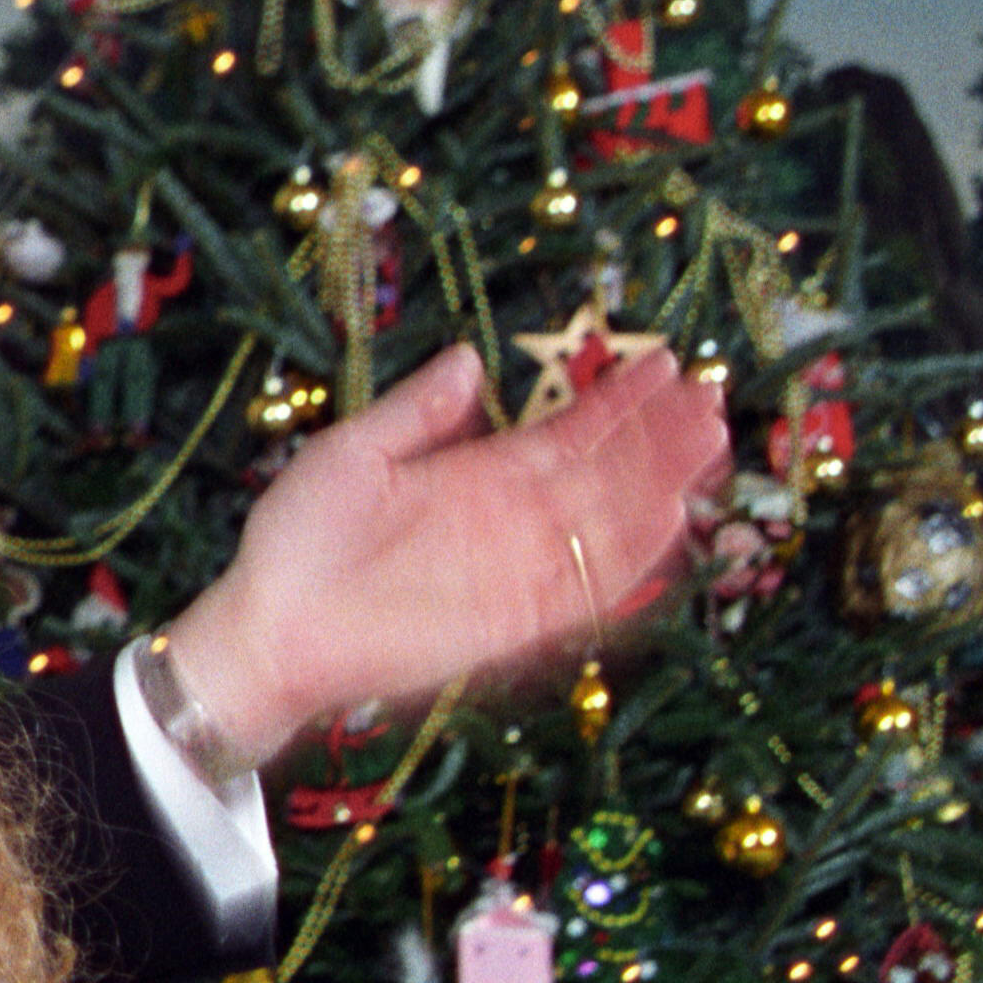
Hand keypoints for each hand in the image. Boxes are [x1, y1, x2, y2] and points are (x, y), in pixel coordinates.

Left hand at [157, 341, 737, 763]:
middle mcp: (511, 517)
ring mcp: (520, 568)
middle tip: (709, 397)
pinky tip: (670, 524)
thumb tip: (472, 356)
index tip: (663, 364)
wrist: (274, 626)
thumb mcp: (353, 453)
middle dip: (657, 436)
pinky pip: (589, 591)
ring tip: (706, 443)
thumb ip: (419, 411)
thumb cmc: (299, 539)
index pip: (566, 432)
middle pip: (604, 472)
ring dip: (659, 487)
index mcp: (477, 473)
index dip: (616, 401)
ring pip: (609, 522)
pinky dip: (629, 562)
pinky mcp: (518, 621)